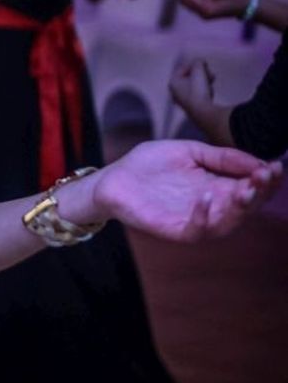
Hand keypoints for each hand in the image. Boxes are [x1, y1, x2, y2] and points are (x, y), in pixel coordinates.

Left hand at [82, 141, 280, 241]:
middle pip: (247, 206)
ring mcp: (194, 220)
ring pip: (228, 222)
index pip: (252, 187)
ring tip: (246, 189)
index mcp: (219, 187)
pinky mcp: (174, 230)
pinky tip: (208, 197)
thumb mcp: (189, 151)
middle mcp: (212, 207)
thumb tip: (260, 160)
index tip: (276, 165)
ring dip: (240, 208)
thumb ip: (222, 156)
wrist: (111, 178)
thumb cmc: (148, 165)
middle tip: (265, 176)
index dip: (267, 179)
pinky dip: (204, 216)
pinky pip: (196, 230)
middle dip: (260, 192)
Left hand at [168, 58, 214, 109]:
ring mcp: (182, 100)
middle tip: (210, 73)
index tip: (204, 64)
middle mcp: (174, 92)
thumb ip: (198, 62)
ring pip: (194, 85)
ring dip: (204, 80)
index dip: (194, 65)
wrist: (203, 112)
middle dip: (201, 73)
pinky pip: (197, 94)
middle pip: (188, 77)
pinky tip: (210, 91)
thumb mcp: (199, 71)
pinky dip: (204, 90)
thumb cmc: (198, 89)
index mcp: (173, 82)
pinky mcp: (191, 107)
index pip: (182, 69)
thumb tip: (199, 60)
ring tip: (212, 79)